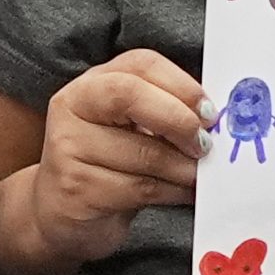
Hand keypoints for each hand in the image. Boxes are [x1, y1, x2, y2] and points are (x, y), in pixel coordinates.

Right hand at [28, 51, 206, 262]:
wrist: (60, 211)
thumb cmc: (106, 164)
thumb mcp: (129, 128)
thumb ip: (163, 113)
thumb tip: (215, 121)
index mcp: (92, 83)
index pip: (140, 64)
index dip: (182, 84)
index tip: (210, 112)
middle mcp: (72, 106)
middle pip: (129, 94)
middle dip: (179, 120)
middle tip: (205, 145)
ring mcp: (68, 147)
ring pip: (143, 152)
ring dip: (184, 168)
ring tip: (198, 176)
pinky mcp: (76, 187)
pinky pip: (139, 188)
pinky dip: (172, 192)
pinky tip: (181, 193)